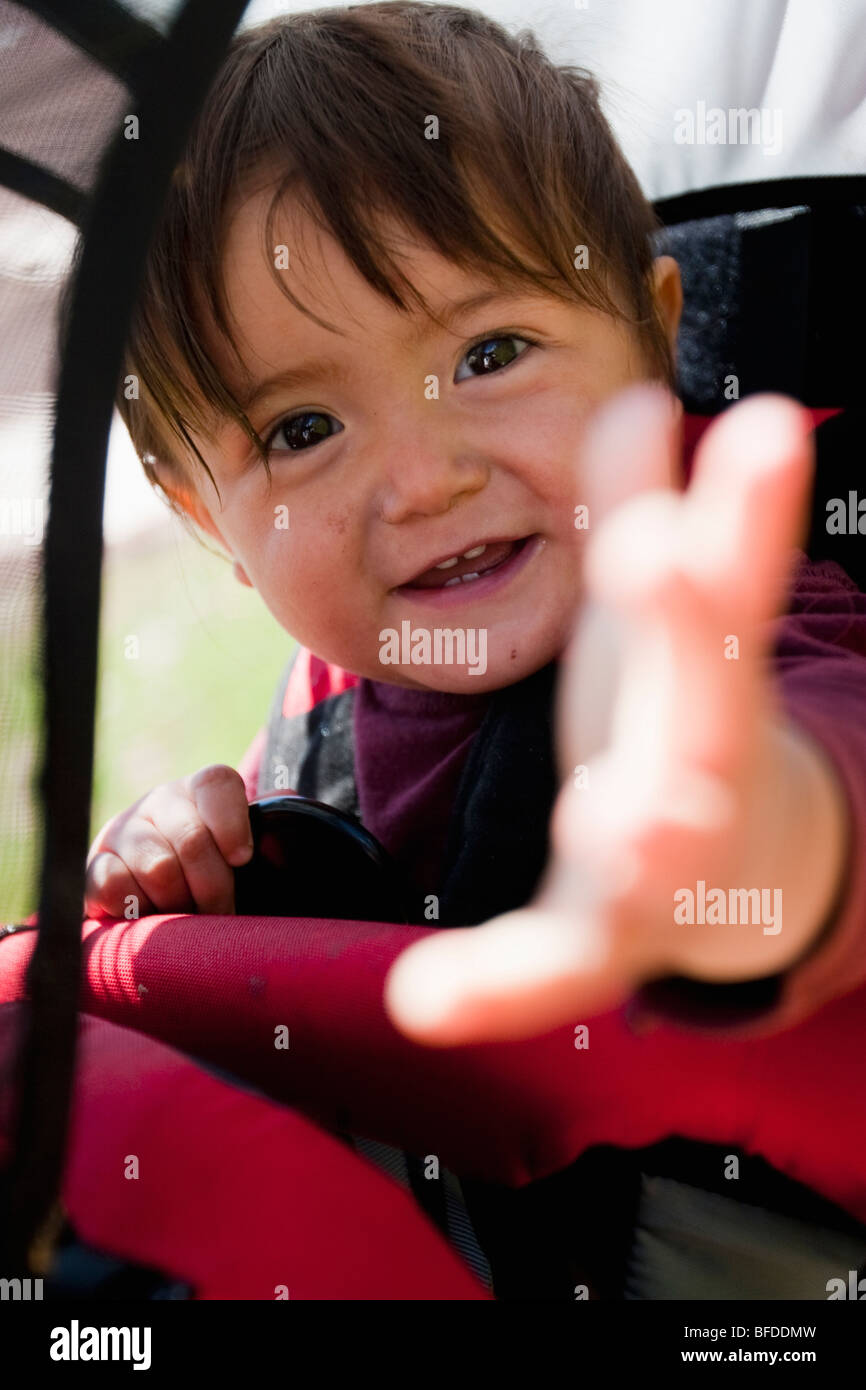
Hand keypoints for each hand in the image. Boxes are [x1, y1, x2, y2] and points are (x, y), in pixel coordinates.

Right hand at [85, 764, 253, 917]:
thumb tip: (276, 817)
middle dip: (213, 888)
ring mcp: (122, 832)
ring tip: (186, 916)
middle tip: (220, 912)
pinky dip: (139, 910)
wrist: (154, 900)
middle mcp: (158, 803)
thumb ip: (257, 838)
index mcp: (199, 791)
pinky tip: (149, 913)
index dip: (232, 823)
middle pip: (192, 841)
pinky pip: (116, 887)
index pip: (216, 783)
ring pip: (158, 870)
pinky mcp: (93, 865)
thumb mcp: (238, 853)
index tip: (242, 859)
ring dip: (179, 905)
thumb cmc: (210, 876)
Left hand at [385, 387, 844, 1043]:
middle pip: (707, 698)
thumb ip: (645, 515)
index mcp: (713, 679)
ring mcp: (659, 858)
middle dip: (690, 628)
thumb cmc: (687, 722)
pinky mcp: (606, 935)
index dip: (747, 518)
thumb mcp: (671, 623)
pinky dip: (501, 986)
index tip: (766, 429)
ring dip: (646, 835)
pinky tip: (425, 1002)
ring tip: (622, 827)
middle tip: (670, 552)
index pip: (732, 589)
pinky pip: (559, 962)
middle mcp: (700, 763)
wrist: (736, 866)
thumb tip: (632, 401)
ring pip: (658, 846)